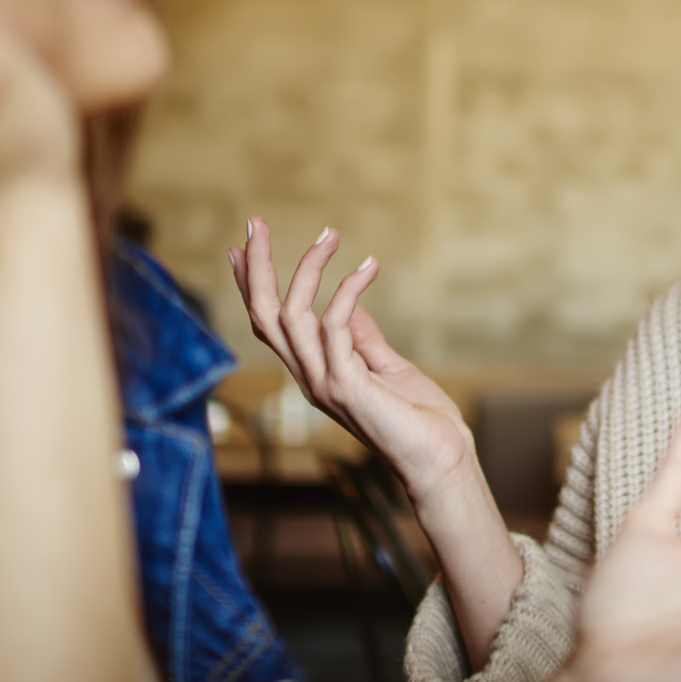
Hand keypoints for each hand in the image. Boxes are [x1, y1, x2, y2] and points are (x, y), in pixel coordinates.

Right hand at [229, 218, 475, 503]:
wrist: (441, 460)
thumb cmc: (419, 419)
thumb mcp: (387, 367)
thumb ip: (364, 338)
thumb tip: (351, 304)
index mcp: (315, 372)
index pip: (270, 324)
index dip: (252, 286)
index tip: (239, 247)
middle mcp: (310, 377)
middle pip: (264, 316)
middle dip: (255, 268)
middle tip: (254, 221)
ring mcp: (324, 383)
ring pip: (291, 317)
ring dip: (306, 268)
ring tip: (329, 234)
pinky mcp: (347, 386)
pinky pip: (336, 326)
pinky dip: (349, 290)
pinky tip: (369, 266)